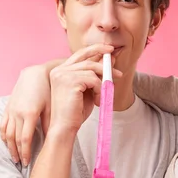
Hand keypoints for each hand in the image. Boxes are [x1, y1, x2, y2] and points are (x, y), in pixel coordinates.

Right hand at [0, 44, 121, 164]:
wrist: (64, 128)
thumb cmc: (74, 113)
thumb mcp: (87, 90)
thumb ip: (95, 75)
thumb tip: (109, 60)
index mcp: (60, 71)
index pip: (79, 54)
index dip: (95, 49)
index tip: (109, 51)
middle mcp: (59, 70)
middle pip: (86, 56)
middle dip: (103, 57)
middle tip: (117, 67)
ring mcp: (63, 74)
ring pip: (92, 69)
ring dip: (103, 82)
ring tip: (104, 95)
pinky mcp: (70, 81)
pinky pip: (93, 79)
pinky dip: (100, 89)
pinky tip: (97, 101)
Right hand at [0, 60, 61, 164]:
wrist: (34, 74)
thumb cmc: (46, 90)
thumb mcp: (51, 107)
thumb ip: (49, 123)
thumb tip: (52, 140)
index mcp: (29, 114)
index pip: (25, 139)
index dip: (25, 152)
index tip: (26, 162)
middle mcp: (17, 113)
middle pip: (14, 139)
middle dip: (17, 153)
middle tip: (20, 163)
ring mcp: (11, 110)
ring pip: (6, 133)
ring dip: (8, 147)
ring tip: (13, 156)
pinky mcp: (7, 107)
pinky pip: (2, 124)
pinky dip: (3, 135)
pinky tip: (6, 142)